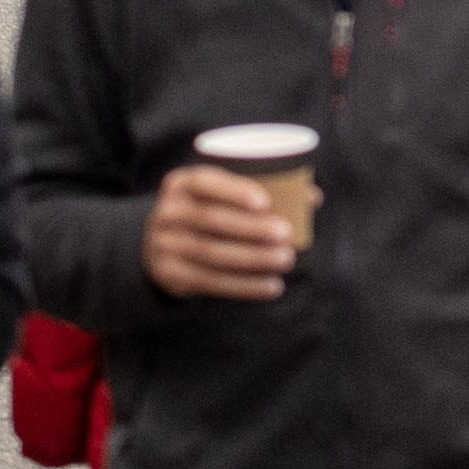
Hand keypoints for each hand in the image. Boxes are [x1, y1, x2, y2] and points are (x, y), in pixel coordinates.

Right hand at [144, 165, 302, 302]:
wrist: (156, 244)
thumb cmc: (205, 211)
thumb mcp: (219, 196)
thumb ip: (261, 191)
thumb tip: (312, 197)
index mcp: (181, 184)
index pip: (205, 183)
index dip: (234, 191)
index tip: (265, 201)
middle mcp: (168, 212)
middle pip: (211, 220)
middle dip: (252, 229)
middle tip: (286, 234)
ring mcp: (164, 245)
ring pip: (213, 254)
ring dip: (253, 259)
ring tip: (285, 259)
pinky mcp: (170, 274)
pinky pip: (211, 282)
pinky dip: (244, 286)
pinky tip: (271, 285)